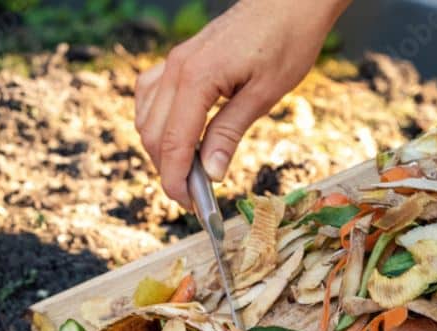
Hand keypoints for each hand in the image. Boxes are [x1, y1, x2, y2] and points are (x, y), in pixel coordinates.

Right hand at [135, 0, 350, 206]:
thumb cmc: (286, 40)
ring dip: (161, 148)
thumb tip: (209, 173)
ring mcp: (174, 61)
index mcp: (197, 78)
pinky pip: (151, 95)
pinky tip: (178, 134)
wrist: (290, 1)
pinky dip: (157, 121)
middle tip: (194, 194)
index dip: (176, 180)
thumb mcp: (264, 94)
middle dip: (168, 169)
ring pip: (146, 117)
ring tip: (190, 168)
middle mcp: (177, 68)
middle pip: (153, 134)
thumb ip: (229, 133)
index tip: (190, 205)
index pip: (173, 142)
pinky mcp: (180, 59)